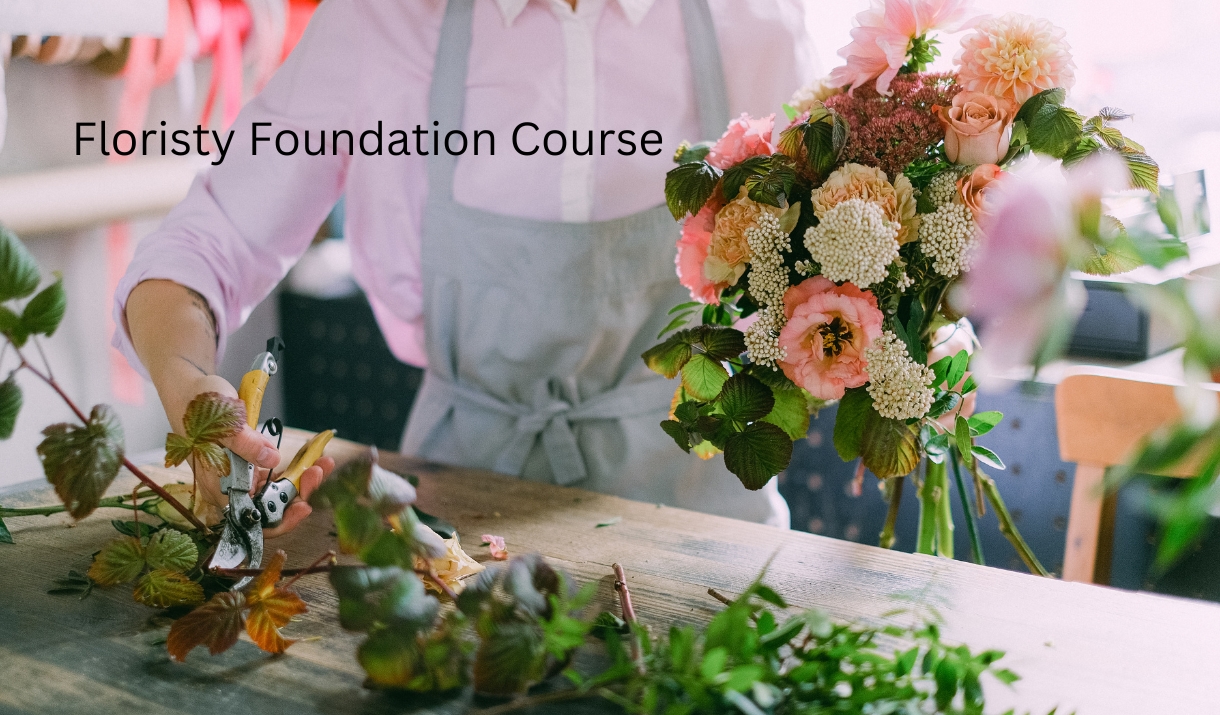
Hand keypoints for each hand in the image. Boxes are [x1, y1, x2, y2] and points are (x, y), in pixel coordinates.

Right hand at [170, 374, 331, 537]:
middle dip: (298, 493)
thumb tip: (271, 459)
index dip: (280, 519)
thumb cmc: (198, 406)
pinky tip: (311, 456)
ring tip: (323, 463)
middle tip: (318, 472)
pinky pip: (274, 474)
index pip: (252, 519)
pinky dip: (294, 467)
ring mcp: (238, 476)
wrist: (188, 388)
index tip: (303, 505)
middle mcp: (228, 488)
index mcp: (218, 488)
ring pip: (275, 490)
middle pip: (269, 506)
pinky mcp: (247, 464)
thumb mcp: (224, 423)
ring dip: (300, 480)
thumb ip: (246, 444)